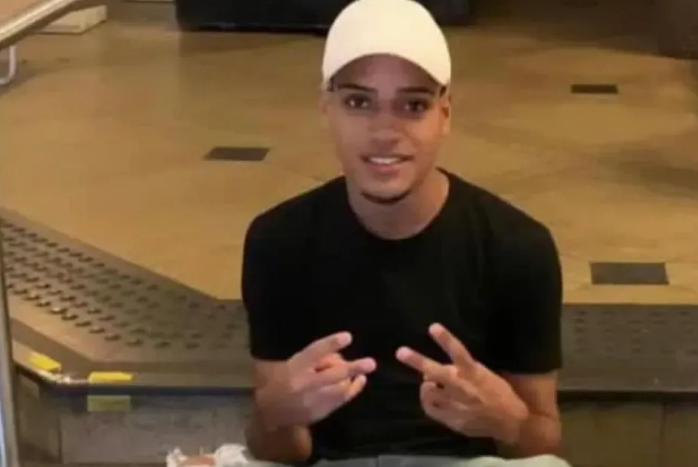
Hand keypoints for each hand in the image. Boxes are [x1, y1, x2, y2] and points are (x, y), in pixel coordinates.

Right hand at [257, 332, 375, 428]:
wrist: (268, 412)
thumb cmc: (281, 380)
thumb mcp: (292, 363)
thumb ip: (314, 358)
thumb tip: (339, 356)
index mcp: (294, 368)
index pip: (314, 353)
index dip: (330, 344)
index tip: (348, 336)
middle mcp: (304, 385)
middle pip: (332, 376)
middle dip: (352, 369)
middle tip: (371, 363)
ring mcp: (313, 402)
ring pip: (340, 389)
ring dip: (351, 378)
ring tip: (359, 371)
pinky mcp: (320, 413)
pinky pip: (342, 401)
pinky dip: (353, 389)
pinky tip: (360, 380)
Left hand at [396, 323, 527, 443]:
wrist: (509, 421)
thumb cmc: (497, 393)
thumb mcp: (482, 375)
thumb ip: (461, 370)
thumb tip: (434, 371)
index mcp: (472, 371)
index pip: (457, 351)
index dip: (445, 339)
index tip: (433, 327)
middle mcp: (461, 386)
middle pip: (435, 371)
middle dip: (417, 361)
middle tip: (400, 352)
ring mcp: (455, 403)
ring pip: (428, 391)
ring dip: (426, 386)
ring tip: (429, 385)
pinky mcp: (452, 419)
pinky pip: (430, 409)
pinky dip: (428, 402)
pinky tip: (432, 400)